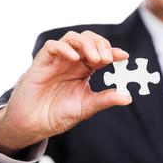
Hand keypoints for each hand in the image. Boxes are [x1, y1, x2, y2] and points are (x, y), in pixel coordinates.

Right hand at [0, 30, 131, 154]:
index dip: (113, 52)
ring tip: (95, 59)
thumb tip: (128, 97)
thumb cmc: (58, 113)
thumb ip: (105, 100)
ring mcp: (58, 60)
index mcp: (84, 69)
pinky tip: (74, 58)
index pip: (101, 53)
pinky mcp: (42, 62)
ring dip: (86, 44)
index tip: (124, 56)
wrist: (34, 124)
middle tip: (107, 59)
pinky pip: (52, 46)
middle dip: (101, 45)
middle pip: (89, 40)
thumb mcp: (87, 107)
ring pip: (72, 38)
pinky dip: (64, 48)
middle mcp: (73, 61)